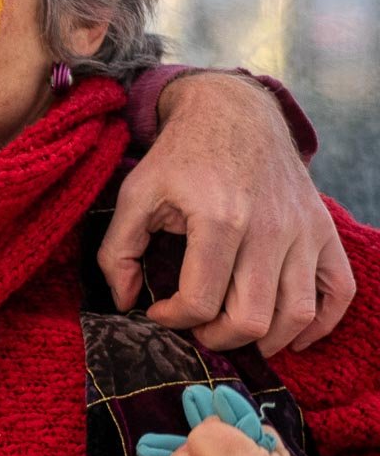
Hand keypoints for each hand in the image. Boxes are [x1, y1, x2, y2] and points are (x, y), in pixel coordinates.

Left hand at [99, 72, 354, 354]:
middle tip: (196, 330)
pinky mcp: (323, 231)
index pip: (200, 301)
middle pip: (252, 319)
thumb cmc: (180, 157)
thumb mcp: (135, 194)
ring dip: (265, 341)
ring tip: (233, 333)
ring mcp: (303, 232)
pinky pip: (338, 292)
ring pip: (296, 314)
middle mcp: (269, 229)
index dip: (172, 319)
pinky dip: (320, 324)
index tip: (158, 311)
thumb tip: (125, 302)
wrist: (233, 114)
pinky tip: (291, 336)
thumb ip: (117, 251)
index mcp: (219, 220)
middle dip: (217, 338)